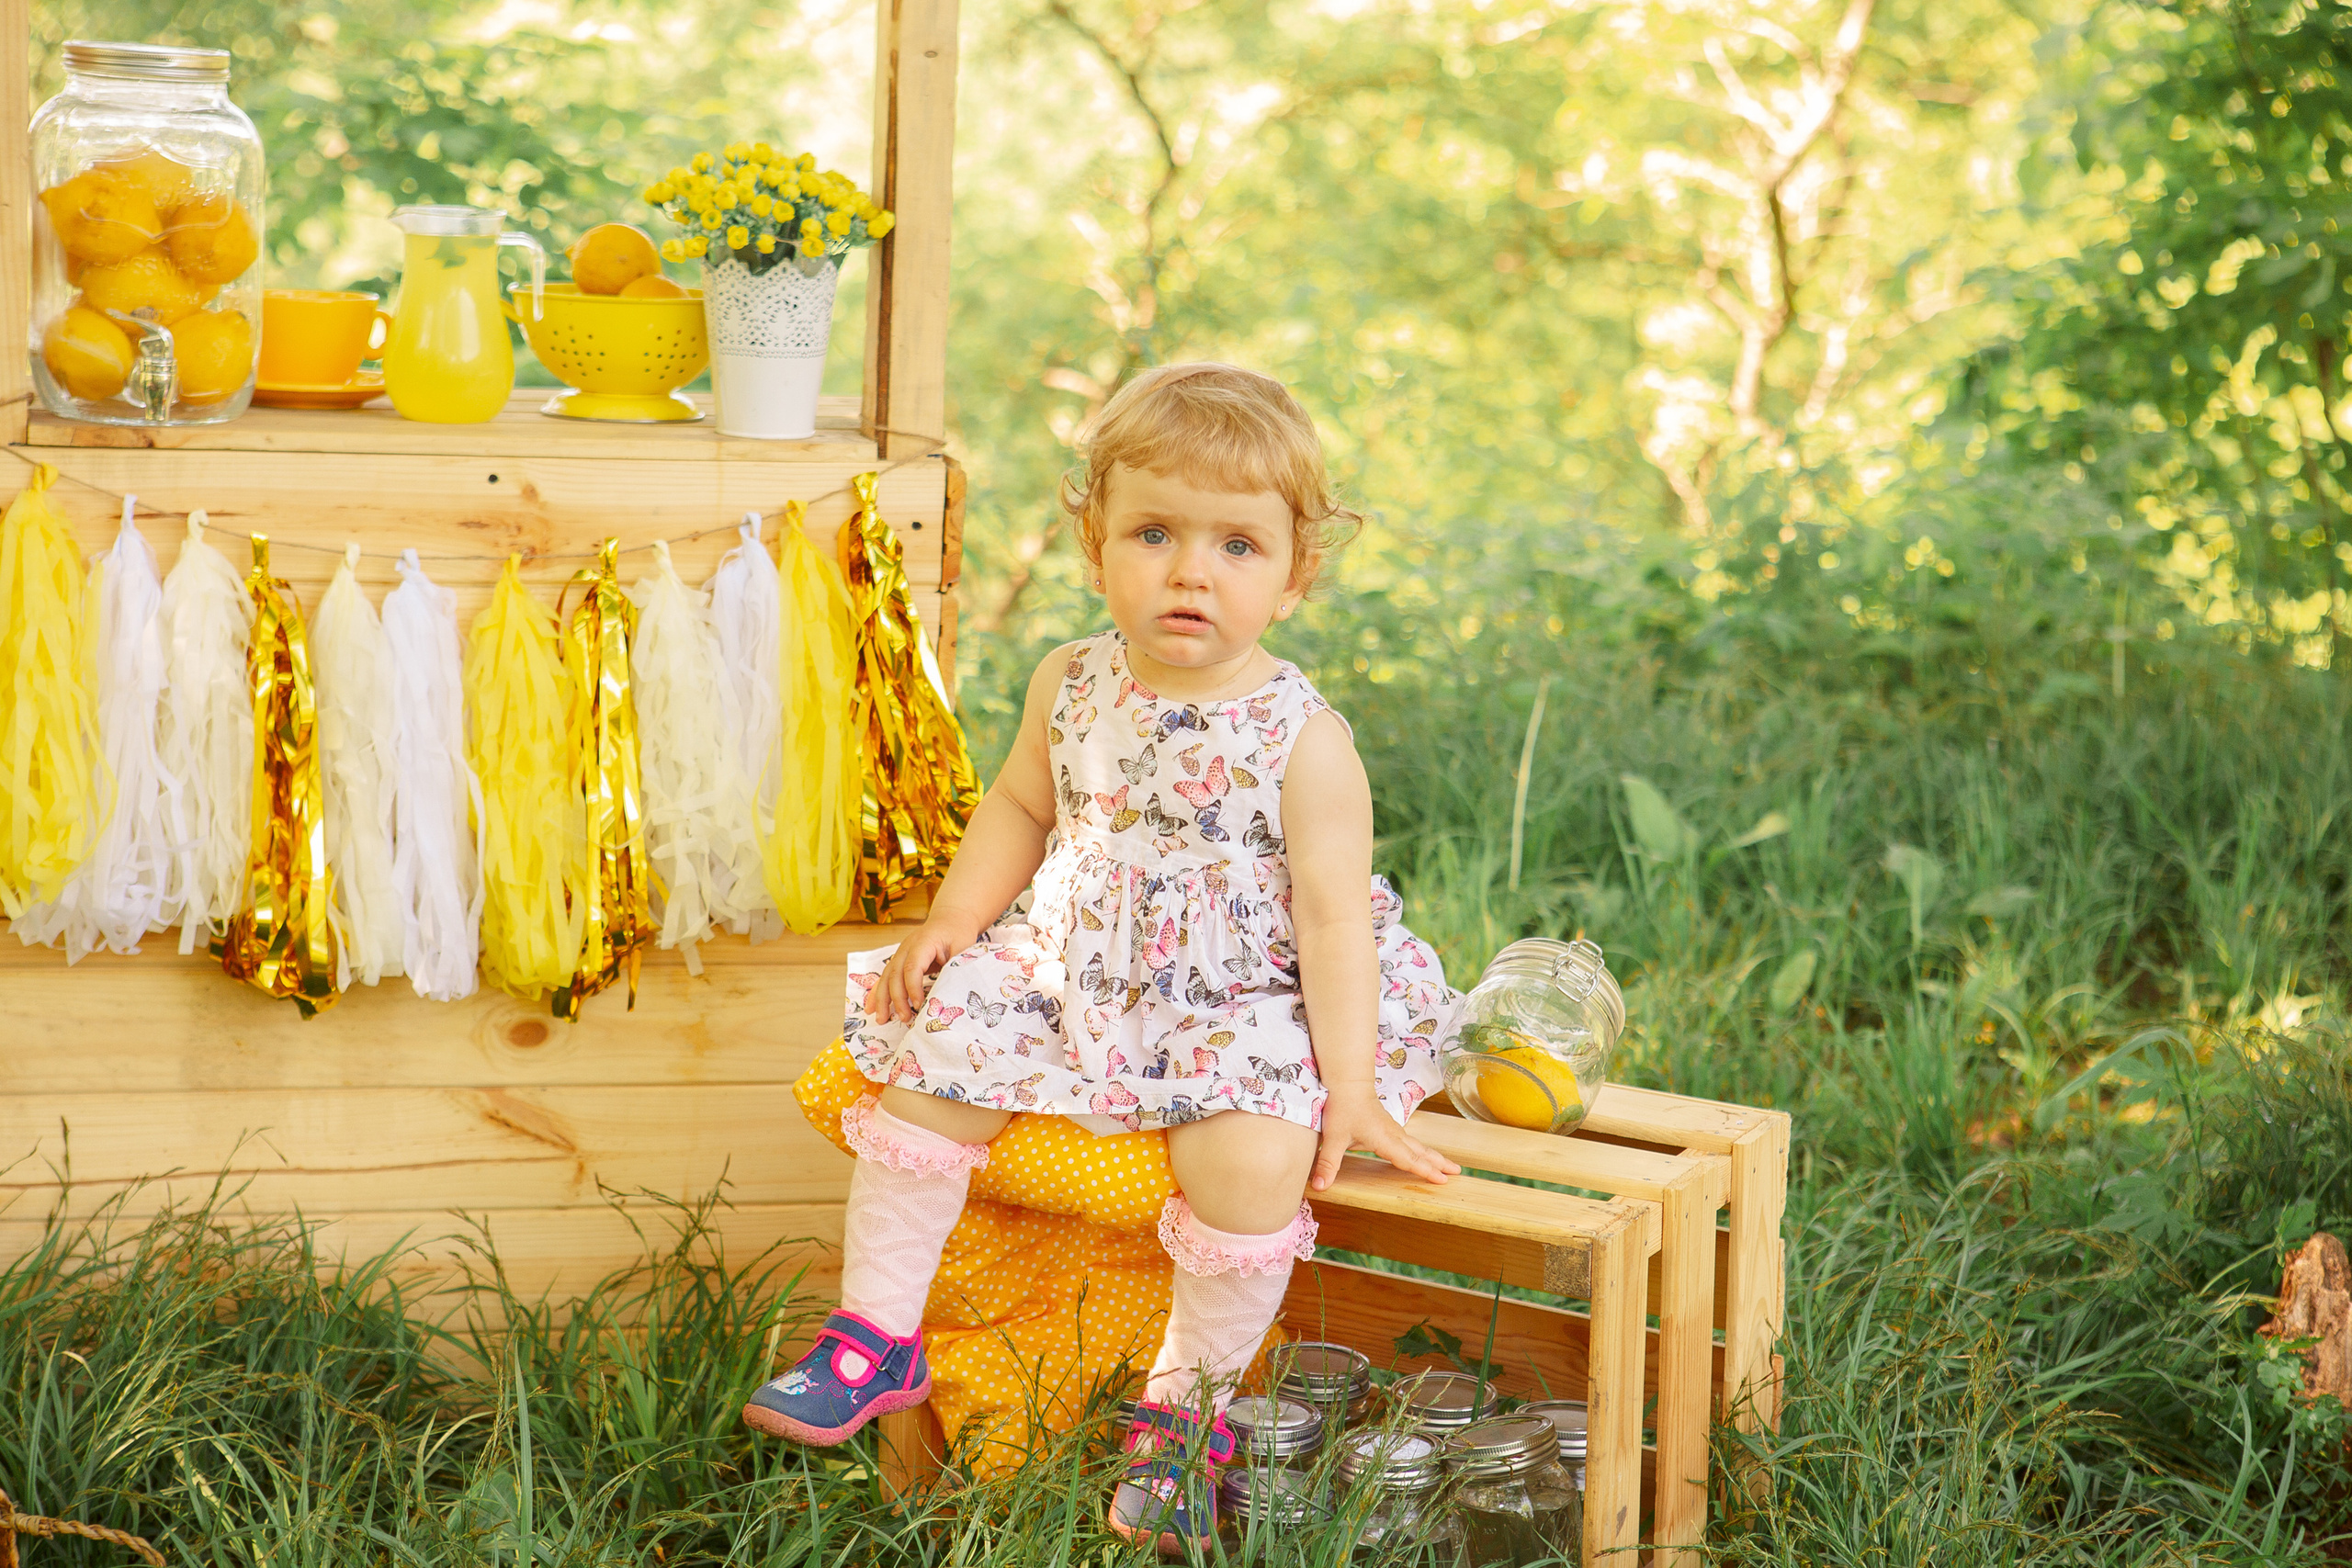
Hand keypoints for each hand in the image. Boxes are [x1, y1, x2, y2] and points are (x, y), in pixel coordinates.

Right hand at [868, 919, 973, 1023]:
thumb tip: (950, 994)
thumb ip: (955, 969)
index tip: (920, 1005)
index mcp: (923, 942)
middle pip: (895, 974)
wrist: (950, 919)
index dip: (913, 988)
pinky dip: (878, 993)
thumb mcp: (963, 949)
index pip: (912, 967)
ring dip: (882, 999)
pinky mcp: (899, 960)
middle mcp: (907, 947)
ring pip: (886, 977)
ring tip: (882, 1020)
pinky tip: (871, 1008)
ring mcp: (900, 953)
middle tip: (904, 1018)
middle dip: (897, 999)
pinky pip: (885, 977)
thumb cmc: (958, 933)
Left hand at [1310, 1084, 1459, 1190]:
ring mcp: (1392, 1129)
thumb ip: (1327, 1163)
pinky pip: (1410, 1141)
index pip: (1408, 1159)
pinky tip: (1423, 1153)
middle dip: (1438, 1163)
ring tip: (1450, 1166)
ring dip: (1434, 1156)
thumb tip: (1319, 1187)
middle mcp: (1393, 1134)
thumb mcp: (1332, 1137)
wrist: (1347, 1082)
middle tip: (1457, 1172)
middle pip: (1420, 1151)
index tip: (1442, 1180)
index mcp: (1384, 1139)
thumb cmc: (1342, 1107)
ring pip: (1417, 1145)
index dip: (1424, 1170)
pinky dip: (1422, 1149)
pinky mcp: (1389, 1126)